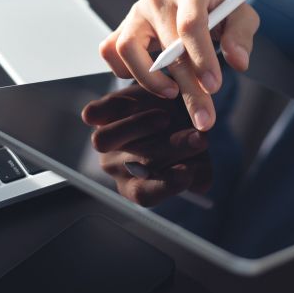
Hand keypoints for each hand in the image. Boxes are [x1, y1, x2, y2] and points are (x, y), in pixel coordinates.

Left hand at [82, 84, 211, 206]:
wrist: (169, 98)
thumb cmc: (185, 136)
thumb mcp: (198, 158)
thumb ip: (199, 173)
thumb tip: (196, 179)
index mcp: (138, 186)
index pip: (144, 194)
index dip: (165, 185)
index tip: (186, 172)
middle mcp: (116, 167)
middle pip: (135, 164)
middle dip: (172, 149)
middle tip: (197, 137)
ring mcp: (104, 142)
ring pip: (104, 140)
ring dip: (138, 127)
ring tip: (167, 117)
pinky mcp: (96, 115)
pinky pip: (94, 114)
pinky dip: (113, 107)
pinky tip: (138, 99)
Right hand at [99, 0, 259, 131]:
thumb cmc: (217, 9)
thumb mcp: (240, 15)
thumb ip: (241, 36)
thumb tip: (238, 62)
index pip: (191, 24)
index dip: (202, 58)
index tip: (213, 87)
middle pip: (166, 47)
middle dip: (187, 88)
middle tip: (204, 117)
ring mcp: (135, 12)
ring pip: (127, 48)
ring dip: (149, 79)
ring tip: (172, 92)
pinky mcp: (121, 26)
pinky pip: (110, 52)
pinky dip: (125, 71)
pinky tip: (150, 77)